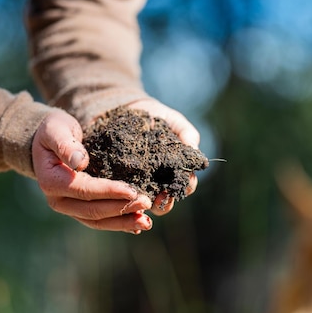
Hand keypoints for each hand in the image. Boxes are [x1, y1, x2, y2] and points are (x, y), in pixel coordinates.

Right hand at [32, 109, 153, 233]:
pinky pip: (99, 220)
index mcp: (52, 181)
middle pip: (93, 210)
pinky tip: (137, 225)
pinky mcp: (79, 209)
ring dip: (123, 222)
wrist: (47, 141)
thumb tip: (80, 163)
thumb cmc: (54, 130)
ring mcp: (69, 208)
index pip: (84, 190)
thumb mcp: (56, 130)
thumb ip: (66, 145)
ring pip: (97, 221)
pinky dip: (118, 223)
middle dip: (121, 209)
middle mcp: (58, 200)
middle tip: (146, 203)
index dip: (109, 192)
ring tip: (146, 221)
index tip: (132, 191)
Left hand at [126, 98, 200, 215]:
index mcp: (175, 172)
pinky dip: (120, 196)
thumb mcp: (174, 121)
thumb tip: (196, 153)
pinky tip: (119, 193)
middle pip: (164, 203)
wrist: (125, 108)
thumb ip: (188, 134)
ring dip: (142, 204)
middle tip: (159, 199)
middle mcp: (156, 182)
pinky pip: (118, 193)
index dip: (184, 187)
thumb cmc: (155, 116)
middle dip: (164, 203)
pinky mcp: (115, 180)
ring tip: (139, 199)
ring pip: (141, 203)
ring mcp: (136, 183)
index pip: (185, 186)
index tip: (180, 185)